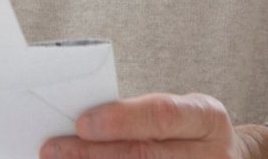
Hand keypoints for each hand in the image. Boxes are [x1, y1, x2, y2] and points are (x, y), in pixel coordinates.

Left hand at [41, 93, 267, 158]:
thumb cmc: (187, 130)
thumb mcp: (178, 111)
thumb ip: (138, 115)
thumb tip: (79, 122)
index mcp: (207, 118)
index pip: (163, 115)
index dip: (121, 120)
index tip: (81, 123)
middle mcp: (213, 155)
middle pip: (146, 155)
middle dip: (94, 154)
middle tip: (54, 150)